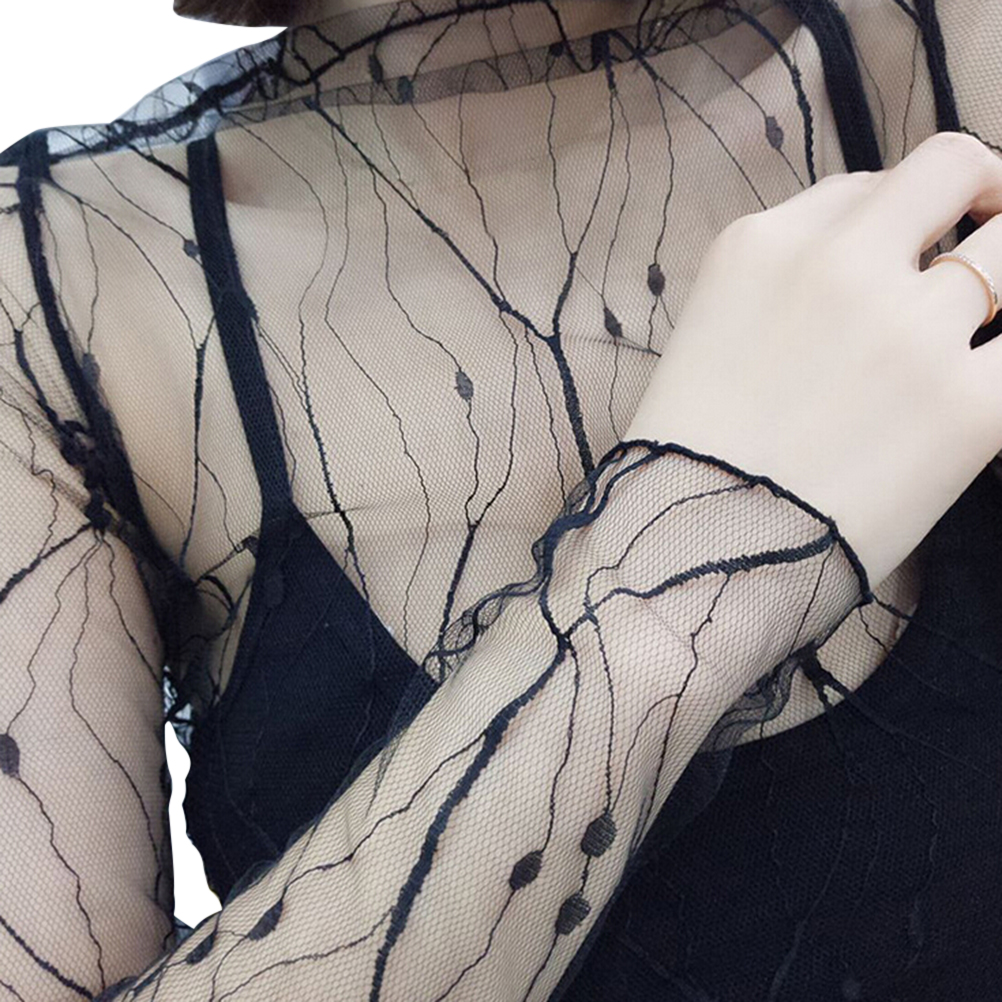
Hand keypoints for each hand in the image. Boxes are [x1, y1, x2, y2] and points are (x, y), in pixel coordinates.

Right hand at [624, 130, 1001, 590]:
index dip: (897, 221)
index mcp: (762, 245)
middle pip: (953, 167)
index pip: (866, 186)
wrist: (692, 557)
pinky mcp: (967, 406)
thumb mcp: (709, 337)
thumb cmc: (687, 461)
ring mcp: (909, 328)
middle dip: (985, 193)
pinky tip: (982, 392)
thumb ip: (783, 285)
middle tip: (992, 238)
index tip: (904, 260)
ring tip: (976, 333)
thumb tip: (874, 271)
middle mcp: (840, 263)